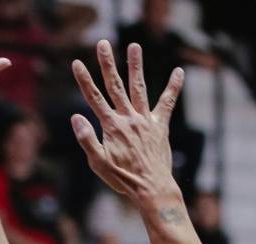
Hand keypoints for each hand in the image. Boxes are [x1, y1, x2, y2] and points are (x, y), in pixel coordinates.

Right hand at [71, 40, 184, 208]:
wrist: (152, 188)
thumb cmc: (122, 178)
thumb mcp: (98, 163)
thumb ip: (86, 139)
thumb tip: (75, 117)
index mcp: (112, 127)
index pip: (94, 98)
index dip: (84, 80)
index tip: (77, 63)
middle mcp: (129, 118)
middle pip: (115, 86)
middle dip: (107, 64)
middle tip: (102, 43)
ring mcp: (145, 120)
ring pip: (139, 88)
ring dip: (135, 66)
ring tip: (134, 46)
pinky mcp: (160, 126)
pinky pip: (167, 103)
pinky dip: (173, 87)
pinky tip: (179, 71)